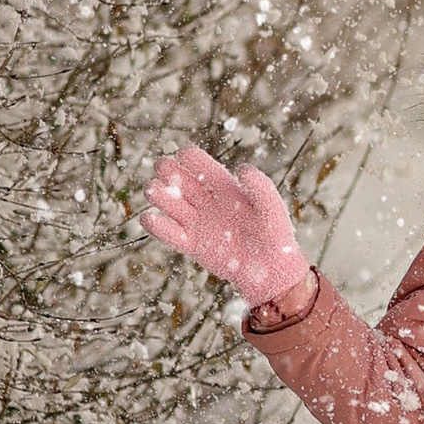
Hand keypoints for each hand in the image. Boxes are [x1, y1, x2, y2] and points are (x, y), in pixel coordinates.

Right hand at [141, 145, 311, 310]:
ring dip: (160, 196)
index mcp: (225, 187)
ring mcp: (198, 222)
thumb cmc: (275, 234)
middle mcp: (208, 202)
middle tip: (161, 166)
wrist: (270, 269)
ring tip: (151, 190)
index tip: (183, 154)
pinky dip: (158, 227)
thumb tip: (242, 169)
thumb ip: (260, 188)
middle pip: (183, 182)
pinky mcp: (193, 244)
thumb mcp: (271, 208)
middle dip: (170, 172)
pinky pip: (172, 234)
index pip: (203, 167)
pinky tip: (148, 218)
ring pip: (173, 205)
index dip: (193, 159)